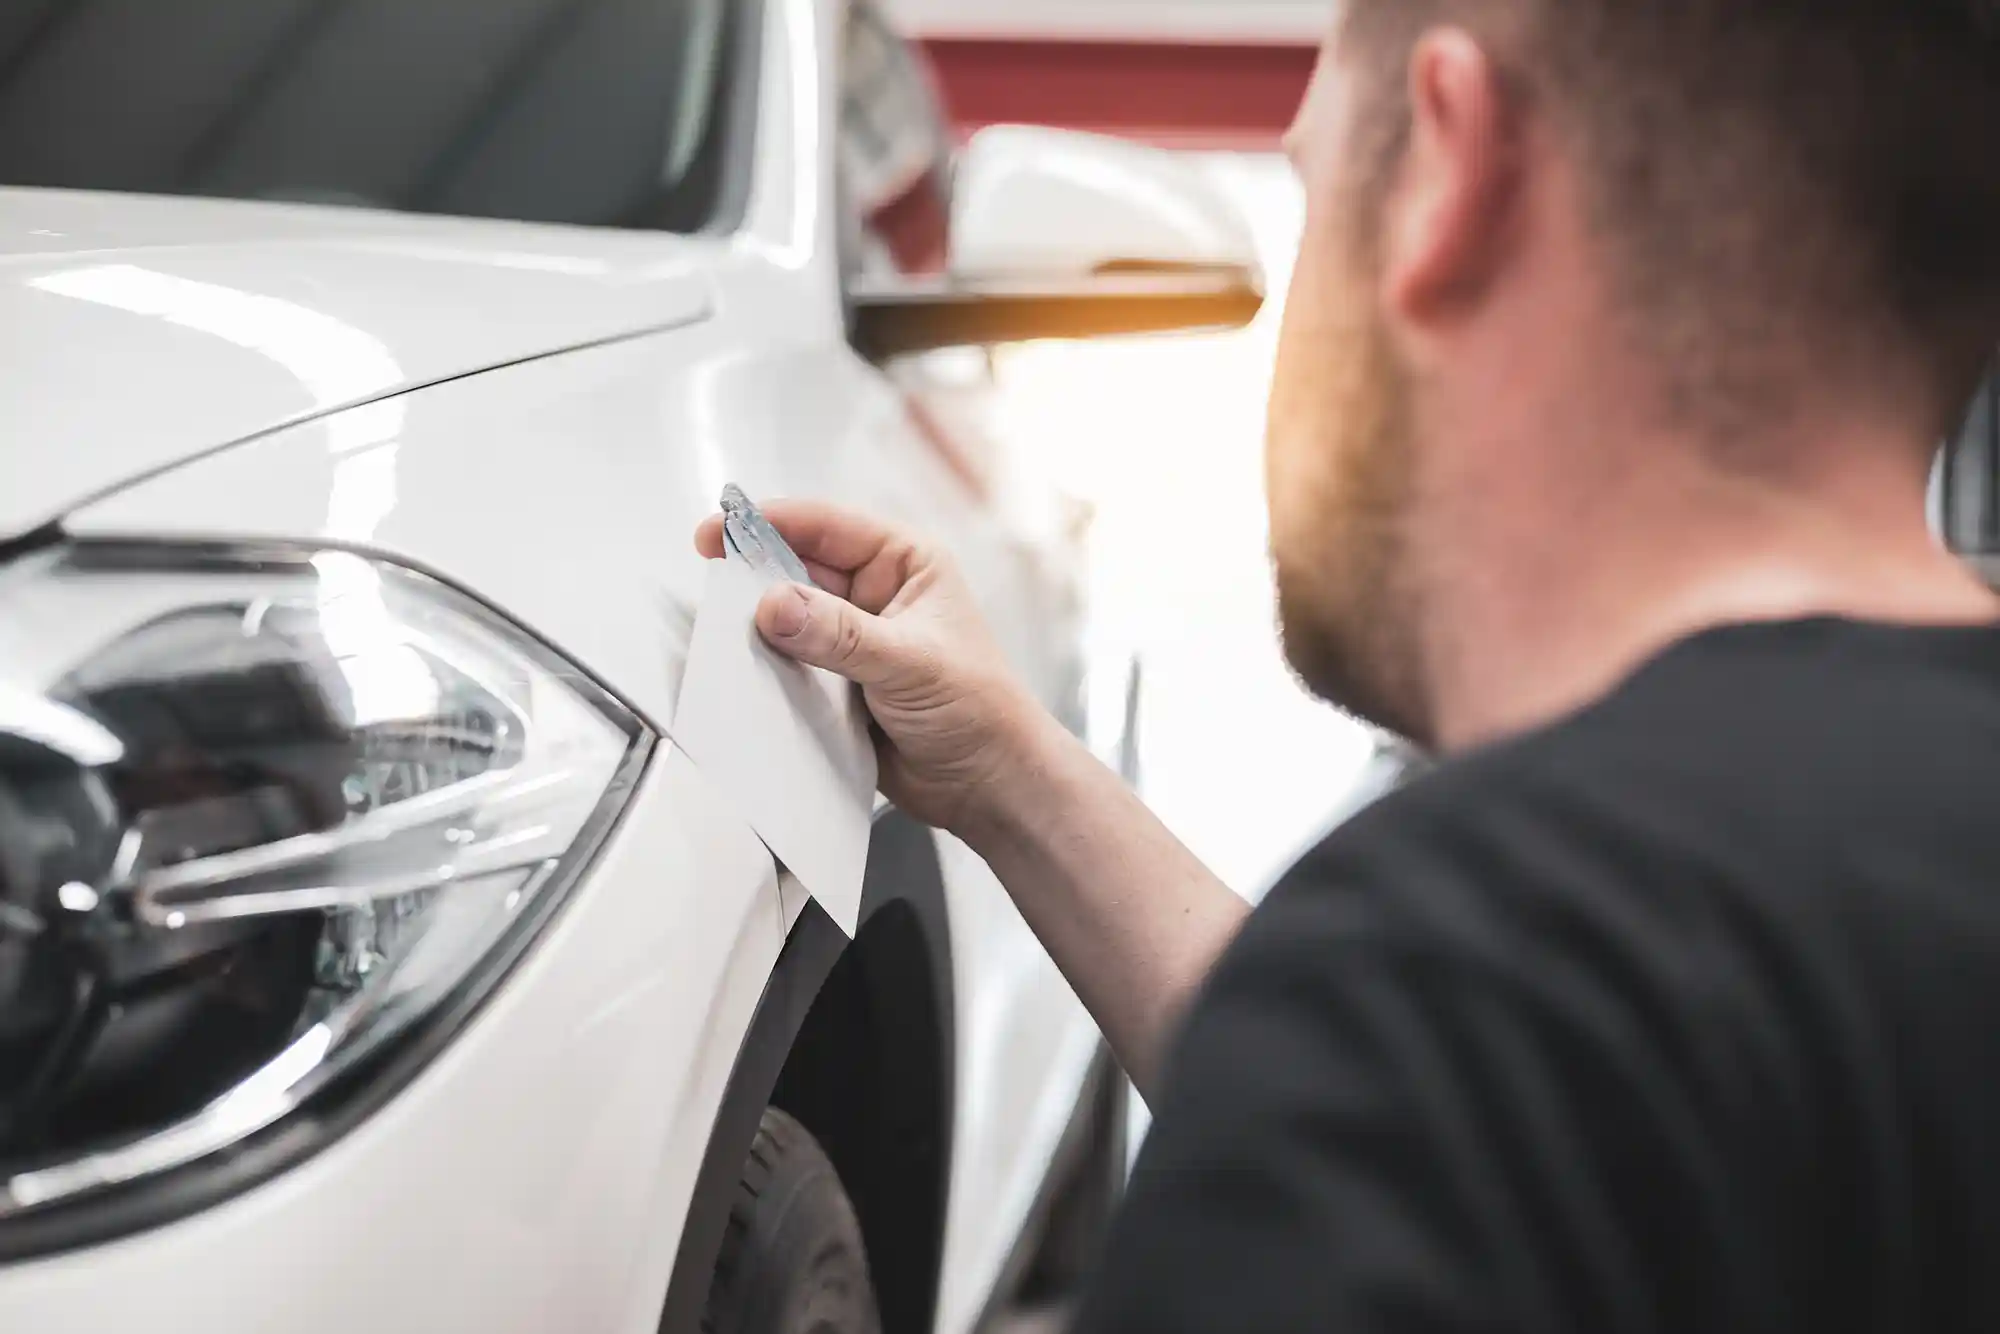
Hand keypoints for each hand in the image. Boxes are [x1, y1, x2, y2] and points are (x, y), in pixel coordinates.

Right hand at [694, 501, 1051, 838]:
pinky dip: (765, 669)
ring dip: (758, 629)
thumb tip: (775, 604)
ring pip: (785, 619)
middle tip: (714, 594)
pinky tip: (745, 676)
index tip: (719, 533)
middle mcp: (873, 593)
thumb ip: (840, 634)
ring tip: (725, 638)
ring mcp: (851, 638)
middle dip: (755, 579)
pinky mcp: (834, 682)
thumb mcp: (910, 662)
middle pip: (795, 568)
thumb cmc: (979, 710)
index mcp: (903, 562)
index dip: (769, 523)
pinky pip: (786, 665)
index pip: (826, 526)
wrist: (987, 785)